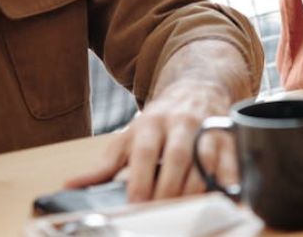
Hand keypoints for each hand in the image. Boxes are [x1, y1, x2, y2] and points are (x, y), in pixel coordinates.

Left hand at [64, 80, 234, 202]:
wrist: (196, 88)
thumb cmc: (159, 121)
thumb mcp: (128, 137)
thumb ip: (103, 165)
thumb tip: (70, 185)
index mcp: (151, 122)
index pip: (144, 151)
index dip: (140, 178)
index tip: (136, 204)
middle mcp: (180, 123)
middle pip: (177, 156)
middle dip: (169, 187)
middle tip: (162, 213)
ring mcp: (207, 128)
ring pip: (205, 159)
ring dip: (197, 188)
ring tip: (188, 211)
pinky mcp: (228, 136)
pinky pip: (232, 159)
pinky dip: (231, 180)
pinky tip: (226, 197)